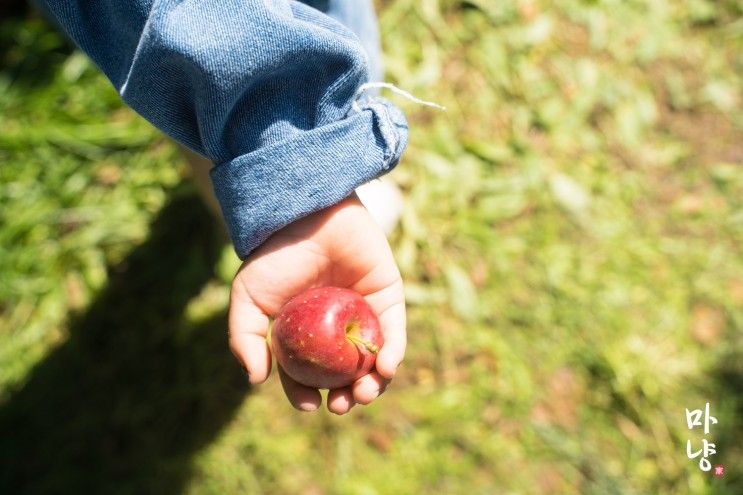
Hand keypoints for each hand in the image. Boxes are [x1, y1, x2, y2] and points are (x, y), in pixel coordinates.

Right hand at [228, 195, 405, 413]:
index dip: (308, 394)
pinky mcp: (388, 299)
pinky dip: (392, 355)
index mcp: (303, 334)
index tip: (311, 404)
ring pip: (372, 362)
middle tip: (341, 405)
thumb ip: (246, 338)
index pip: (307, 374)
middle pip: (344, 375)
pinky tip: (384, 370)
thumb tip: (255, 381)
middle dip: (345, 397)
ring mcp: (362, 315)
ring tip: (362, 394)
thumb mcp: (248, 298)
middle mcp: (334, 330)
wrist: (308, 215)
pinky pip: (394, 334)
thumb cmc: (276, 255)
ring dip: (372, 385)